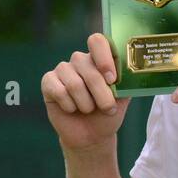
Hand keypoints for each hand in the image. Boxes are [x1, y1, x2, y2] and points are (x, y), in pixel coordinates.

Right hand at [41, 33, 132, 150]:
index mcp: (99, 58)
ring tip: (88, 110)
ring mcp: (63, 69)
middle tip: (107, 108)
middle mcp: (80, 60)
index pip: (97, 41)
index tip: (112, 79)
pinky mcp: (48, 81)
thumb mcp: (122, 98)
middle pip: (88, 67)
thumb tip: (130, 72)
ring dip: (86, 104)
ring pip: (74, 83)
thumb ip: (125, 82)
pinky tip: (72, 109)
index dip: (104, 58)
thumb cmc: (107, 113)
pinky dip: (69, 106)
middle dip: (101, 93)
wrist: (91, 135)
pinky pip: (59, 91)